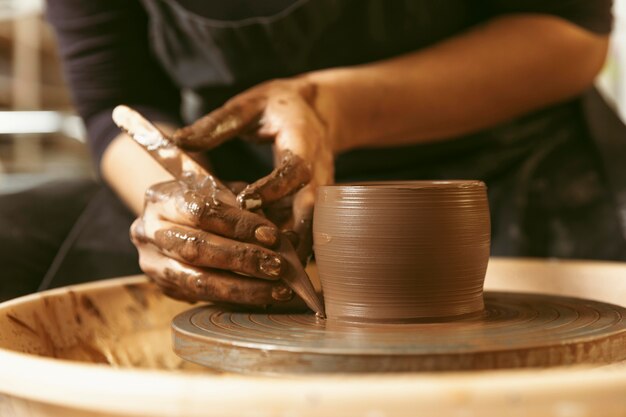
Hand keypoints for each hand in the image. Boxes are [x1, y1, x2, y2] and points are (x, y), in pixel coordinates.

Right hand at [131, 180, 299, 306]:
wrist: (173, 216)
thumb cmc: (206, 198)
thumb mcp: (224, 190)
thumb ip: (248, 207)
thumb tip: (282, 238)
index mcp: (162, 198)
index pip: (201, 211)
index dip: (238, 225)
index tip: (272, 236)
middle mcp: (148, 231)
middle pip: (197, 249)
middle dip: (243, 260)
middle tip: (279, 267)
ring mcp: (152, 263)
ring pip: (198, 282)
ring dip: (244, 289)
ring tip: (279, 290)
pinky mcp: (163, 287)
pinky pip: (202, 298)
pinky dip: (237, 299)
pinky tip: (263, 297)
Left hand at [173, 77, 335, 261]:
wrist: (316, 111)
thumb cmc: (278, 106)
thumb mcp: (248, 106)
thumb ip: (217, 125)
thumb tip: (179, 140)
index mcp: (303, 142)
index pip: (295, 169)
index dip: (273, 188)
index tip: (246, 202)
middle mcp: (318, 170)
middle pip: (310, 208)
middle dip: (289, 234)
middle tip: (262, 256)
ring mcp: (321, 190)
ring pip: (311, 225)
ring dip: (291, 249)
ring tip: (264, 272)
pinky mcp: (315, 204)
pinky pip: (305, 229)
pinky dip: (289, 248)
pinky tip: (268, 267)